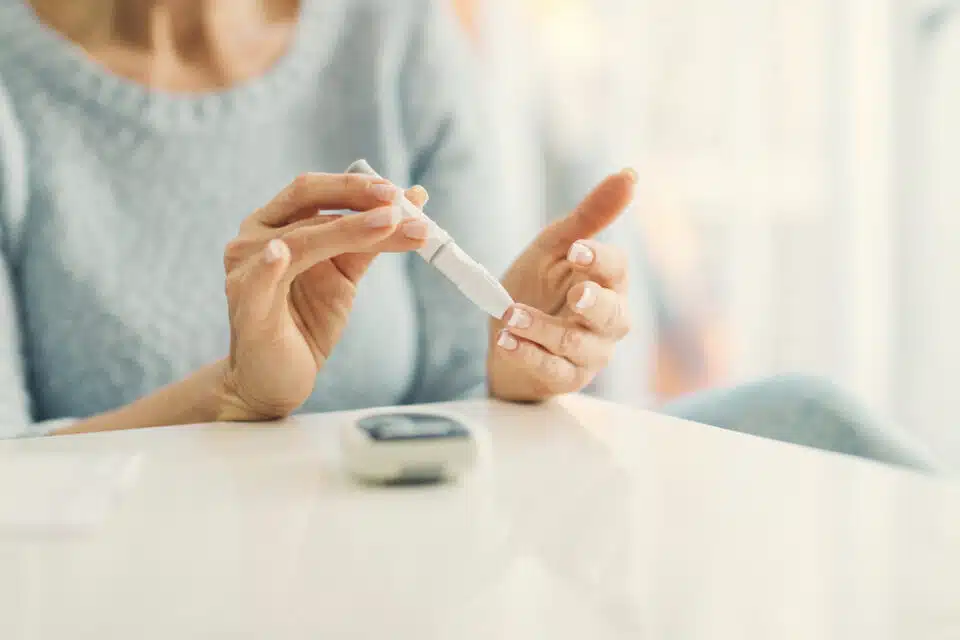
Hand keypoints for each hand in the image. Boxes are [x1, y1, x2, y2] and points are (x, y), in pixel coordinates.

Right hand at [218, 173, 428, 419]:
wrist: (275, 381)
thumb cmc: (305, 323)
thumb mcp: (344, 276)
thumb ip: (371, 241)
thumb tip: (414, 202)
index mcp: (275, 224)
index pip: (315, 190)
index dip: (356, 185)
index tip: (399, 192)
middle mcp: (254, 238)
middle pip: (306, 201)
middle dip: (355, 197)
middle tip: (396, 202)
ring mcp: (245, 270)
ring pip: (300, 239)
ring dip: (348, 229)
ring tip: (389, 224)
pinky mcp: (246, 306)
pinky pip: (258, 280)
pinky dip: (270, 265)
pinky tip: (281, 254)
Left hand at [488, 169, 636, 402]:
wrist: (507, 334)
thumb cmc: (539, 287)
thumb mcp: (556, 247)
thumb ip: (589, 216)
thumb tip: (630, 174)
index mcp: (609, 283)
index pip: (617, 270)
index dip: (600, 260)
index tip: (576, 250)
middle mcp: (608, 320)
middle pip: (613, 315)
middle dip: (594, 304)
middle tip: (574, 294)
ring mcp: (589, 353)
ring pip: (578, 345)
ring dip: (544, 329)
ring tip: (511, 315)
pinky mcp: (564, 377)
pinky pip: (551, 369)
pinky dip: (527, 354)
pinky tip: (506, 341)